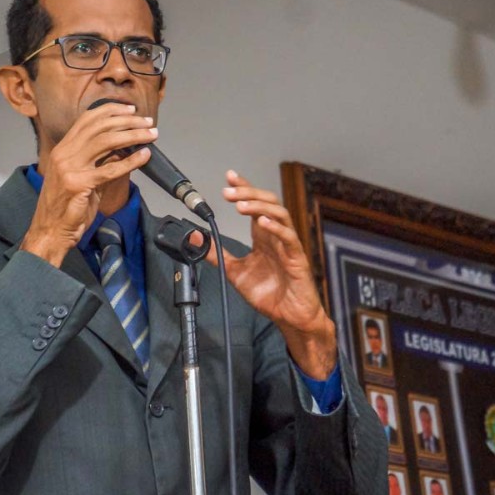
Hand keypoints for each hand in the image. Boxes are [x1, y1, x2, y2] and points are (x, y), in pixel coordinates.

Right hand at [21, 104, 155, 266]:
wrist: (50, 231)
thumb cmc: (67, 208)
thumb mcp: (84, 178)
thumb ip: (101, 162)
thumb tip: (124, 149)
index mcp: (63, 149)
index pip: (87, 119)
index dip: (110, 111)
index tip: (130, 109)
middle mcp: (64, 154)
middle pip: (99, 126)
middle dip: (127, 121)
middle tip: (147, 121)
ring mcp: (69, 168)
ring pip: (106, 141)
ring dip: (133, 135)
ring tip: (151, 134)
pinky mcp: (78, 184)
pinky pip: (110, 169)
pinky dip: (131, 161)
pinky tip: (144, 156)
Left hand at [205, 170, 336, 378]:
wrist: (290, 317)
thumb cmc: (269, 294)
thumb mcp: (234, 272)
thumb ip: (218, 254)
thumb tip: (197, 238)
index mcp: (263, 236)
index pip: (254, 204)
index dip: (244, 188)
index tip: (229, 177)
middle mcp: (276, 236)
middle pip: (268, 202)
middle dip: (248, 193)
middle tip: (228, 192)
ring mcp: (288, 245)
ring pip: (280, 214)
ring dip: (259, 206)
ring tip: (240, 205)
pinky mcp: (297, 258)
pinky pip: (289, 237)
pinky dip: (276, 227)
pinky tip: (262, 222)